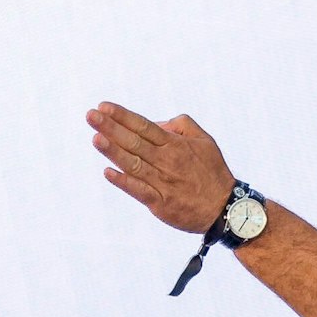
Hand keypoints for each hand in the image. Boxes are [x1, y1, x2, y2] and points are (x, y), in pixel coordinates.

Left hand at [88, 102, 235, 233]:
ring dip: (113, 151)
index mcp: (175, 145)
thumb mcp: (205, 141)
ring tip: (95, 138)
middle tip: (91, 116)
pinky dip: (123, 182)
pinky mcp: (161, 203)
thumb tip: (156, 122)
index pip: (144, 126)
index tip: (104, 107)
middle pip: (134, 142)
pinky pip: (139, 190)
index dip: (123, 116)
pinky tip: (108, 172)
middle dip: (111, 127)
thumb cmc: (213, 173)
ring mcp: (163, 182)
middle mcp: (167, 161)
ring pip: (133, 164)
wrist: (226, 209)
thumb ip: (181, 125)